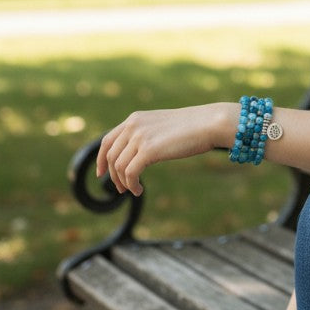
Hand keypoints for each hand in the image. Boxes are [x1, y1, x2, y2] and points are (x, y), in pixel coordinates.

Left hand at [96, 103, 233, 195]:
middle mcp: (133, 125)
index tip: (101, 173)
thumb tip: (140, 152)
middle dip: (112, 175)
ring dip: (123, 182)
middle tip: (120, 189)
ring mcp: (140, 137)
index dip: (101, 158)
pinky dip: (131, 185)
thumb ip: (148, 134)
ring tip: (133, 190)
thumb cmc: (192, 127)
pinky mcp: (148, 150)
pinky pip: (130, 173)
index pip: (108, 140)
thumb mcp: (163, 126)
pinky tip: (139, 190)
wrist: (208, 123)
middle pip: (110, 155)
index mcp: (135, 118)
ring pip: (118, 166)